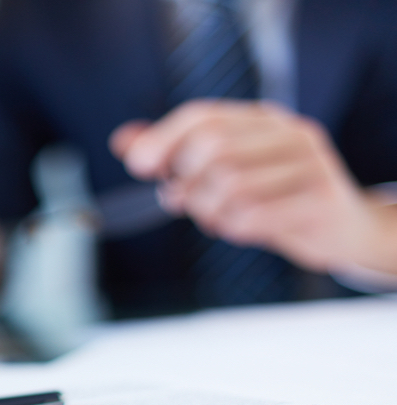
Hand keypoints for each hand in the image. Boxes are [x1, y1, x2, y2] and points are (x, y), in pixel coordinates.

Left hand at [111, 100, 387, 272]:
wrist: (341, 229)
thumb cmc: (272, 199)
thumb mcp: (221, 174)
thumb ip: (175, 156)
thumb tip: (122, 141)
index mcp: (262, 120)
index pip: (203, 116)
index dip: (163, 139)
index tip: (137, 166)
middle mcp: (289, 133)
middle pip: (213, 147)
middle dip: (185, 182)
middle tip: (180, 202)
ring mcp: (310, 164)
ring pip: (230, 185)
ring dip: (208, 212)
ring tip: (215, 218)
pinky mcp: (321, 200)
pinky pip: (254, 216)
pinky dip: (233, 229)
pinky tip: (241, 229)